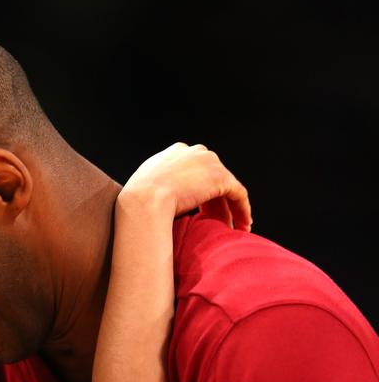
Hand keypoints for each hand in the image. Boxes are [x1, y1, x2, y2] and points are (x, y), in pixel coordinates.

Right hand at [119, 142, 251, 231]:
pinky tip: (243, 226)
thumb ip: (155, 188)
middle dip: (216, 203)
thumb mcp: (143, 187)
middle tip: (218, 224)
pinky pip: (238, 194)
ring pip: (226, 187)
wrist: (144, 200)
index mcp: (176, 153)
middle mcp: (195, 152)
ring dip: (231, 210)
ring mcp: (209, 162)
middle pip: (212, 179)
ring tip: (233, 229)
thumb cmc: (137, 202)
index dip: (199, 193)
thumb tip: (156, 204)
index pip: (195, 172)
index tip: (201, 212)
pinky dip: (242, 210)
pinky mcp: (221, 177)